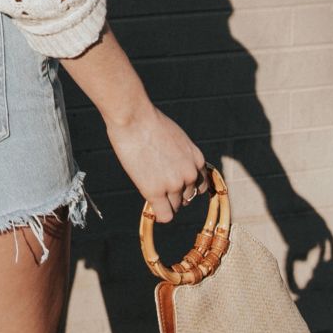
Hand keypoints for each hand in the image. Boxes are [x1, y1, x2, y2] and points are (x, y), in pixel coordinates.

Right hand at [104, 104, 207, 224]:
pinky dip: (158, 213)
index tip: (171, 182)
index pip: (198, 185)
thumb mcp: (175, 137)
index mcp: (197, 160)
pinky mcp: (155, 191)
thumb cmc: (149, 121)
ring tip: (148, 185)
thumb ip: (180, 156)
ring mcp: (173, 184)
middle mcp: (189, 175)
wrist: (134, 117)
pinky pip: (164, 215)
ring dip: (163, 201)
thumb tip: (173, 168)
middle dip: (173, 193)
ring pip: (174, 207)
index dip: (184, 185)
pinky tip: (150, 204)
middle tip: (155, 180)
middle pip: (186, 197)